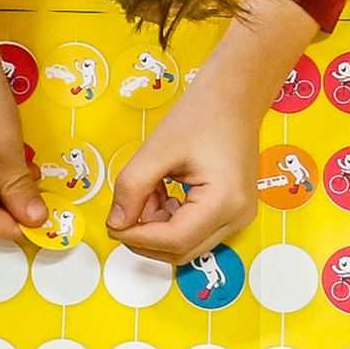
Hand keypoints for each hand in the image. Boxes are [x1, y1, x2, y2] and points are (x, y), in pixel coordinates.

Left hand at [105, 80, 260, 263]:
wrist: (233, 97)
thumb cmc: (202, 114)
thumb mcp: (158, 148)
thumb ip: (132, 187)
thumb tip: (116, 222)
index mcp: (225, 202)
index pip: (174, 240)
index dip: (137, 237)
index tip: (113, 223)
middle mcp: (237, 217)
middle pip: (180, 250)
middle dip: (145, 234)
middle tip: (126, 205)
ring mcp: (237, 218)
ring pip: (184, 244)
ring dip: (156, 227)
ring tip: (148, 188)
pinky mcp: (230, 213)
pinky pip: (193, 231)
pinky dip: (169, 219)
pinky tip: (162, 191)